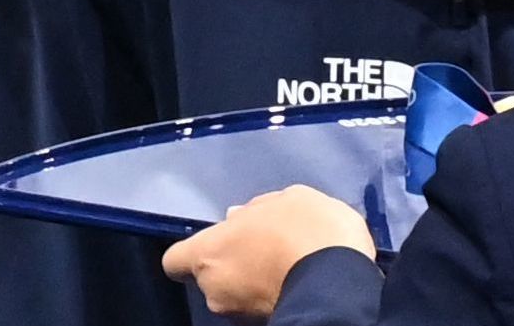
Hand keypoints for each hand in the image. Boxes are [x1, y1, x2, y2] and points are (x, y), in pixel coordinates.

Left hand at [163, 184, 377, 319]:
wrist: (339, 282)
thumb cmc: (305, 231)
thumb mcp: (287, 199)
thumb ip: (255, 208)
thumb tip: (237, 216)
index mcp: (208, 253)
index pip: (174, 260)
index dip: (191, 253)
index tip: (216, 243)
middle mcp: (213, 289)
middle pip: (210, 277)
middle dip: (233, 264)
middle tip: (265, 246)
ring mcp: (237, 314)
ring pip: (236, 292)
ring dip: (254, 280)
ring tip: (288, 262)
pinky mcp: (264, 324)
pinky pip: (260, 304)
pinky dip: (273, 293)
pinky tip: (298, 278)